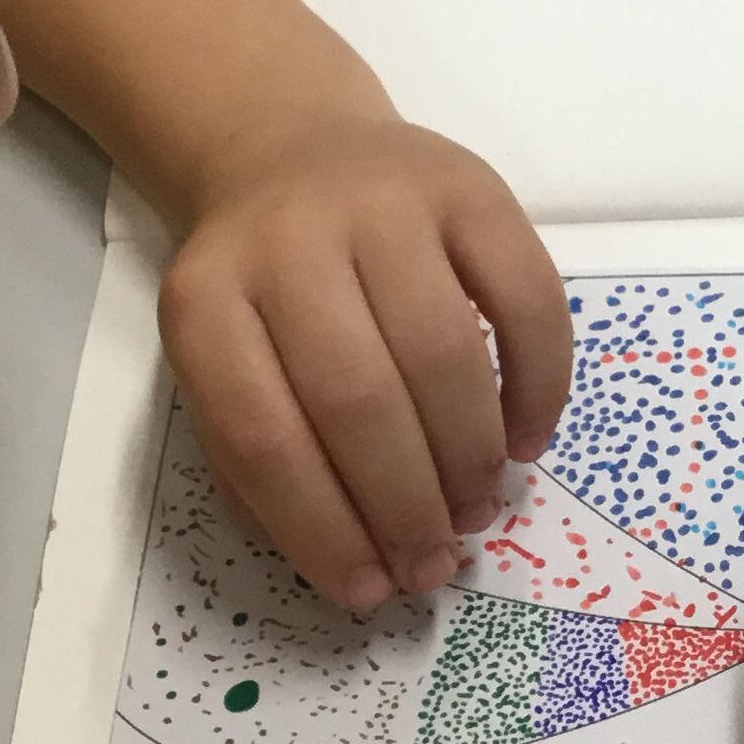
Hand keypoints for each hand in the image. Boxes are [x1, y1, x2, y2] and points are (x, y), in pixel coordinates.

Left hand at [158, 115, 570, 613]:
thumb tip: (356, 568)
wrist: (291, 152)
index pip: (264, 435)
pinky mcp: (471, 185)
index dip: (320, 528)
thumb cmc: (261, 291)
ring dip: (469, 458)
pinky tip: (524, 442)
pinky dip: (538, 385)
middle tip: (434, 564)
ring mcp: (385, 202)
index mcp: (206, 299)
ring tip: (476, 512)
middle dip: (405, 506)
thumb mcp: (222, 363)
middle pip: (358, 399)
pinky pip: (527, 298)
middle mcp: (289, 239)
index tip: (366, 590)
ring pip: (445, 352)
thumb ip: (262, 463)